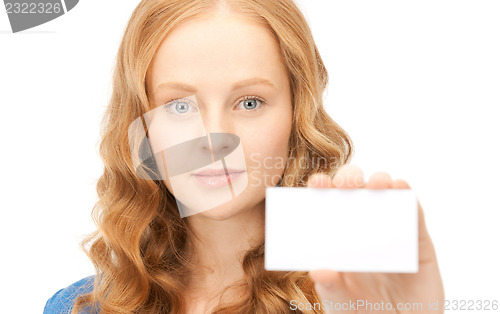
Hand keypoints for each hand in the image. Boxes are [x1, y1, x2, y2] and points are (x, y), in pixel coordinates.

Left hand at [307, 164, 444, 312]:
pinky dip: (409, 198)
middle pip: (355, 191)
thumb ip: (331, 287)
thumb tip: (318, 272)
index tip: (317, 183)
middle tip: (346, 184)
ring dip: (381, 181)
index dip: (322, 188)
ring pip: (386, 194)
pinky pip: (414, 213)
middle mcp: (363, 226)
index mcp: (338, 234)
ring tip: (376, 184)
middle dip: (350, 179)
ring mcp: (391, 229)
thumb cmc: (364, 310)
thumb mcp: (342, 301)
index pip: (326, 203)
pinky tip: (402, 189)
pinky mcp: (418, 240)